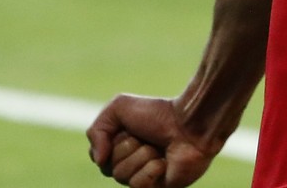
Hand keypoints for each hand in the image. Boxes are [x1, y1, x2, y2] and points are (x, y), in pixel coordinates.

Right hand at [87, 95, 217, 187]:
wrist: (190, 123)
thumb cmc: (158, 114)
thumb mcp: (118, 108)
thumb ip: (96, 130)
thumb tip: (99, 161)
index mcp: (120, 147)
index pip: (98, 157)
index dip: (109, 142)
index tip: (128, 129)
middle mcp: (130, 164)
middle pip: (109, 167)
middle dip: (128, 147)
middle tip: (147, 137)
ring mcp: (144, 178)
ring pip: (123, 177)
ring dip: (142, 156)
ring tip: (159, 148)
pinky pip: (139, 186)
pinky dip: (151, 170)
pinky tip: (165, 162)